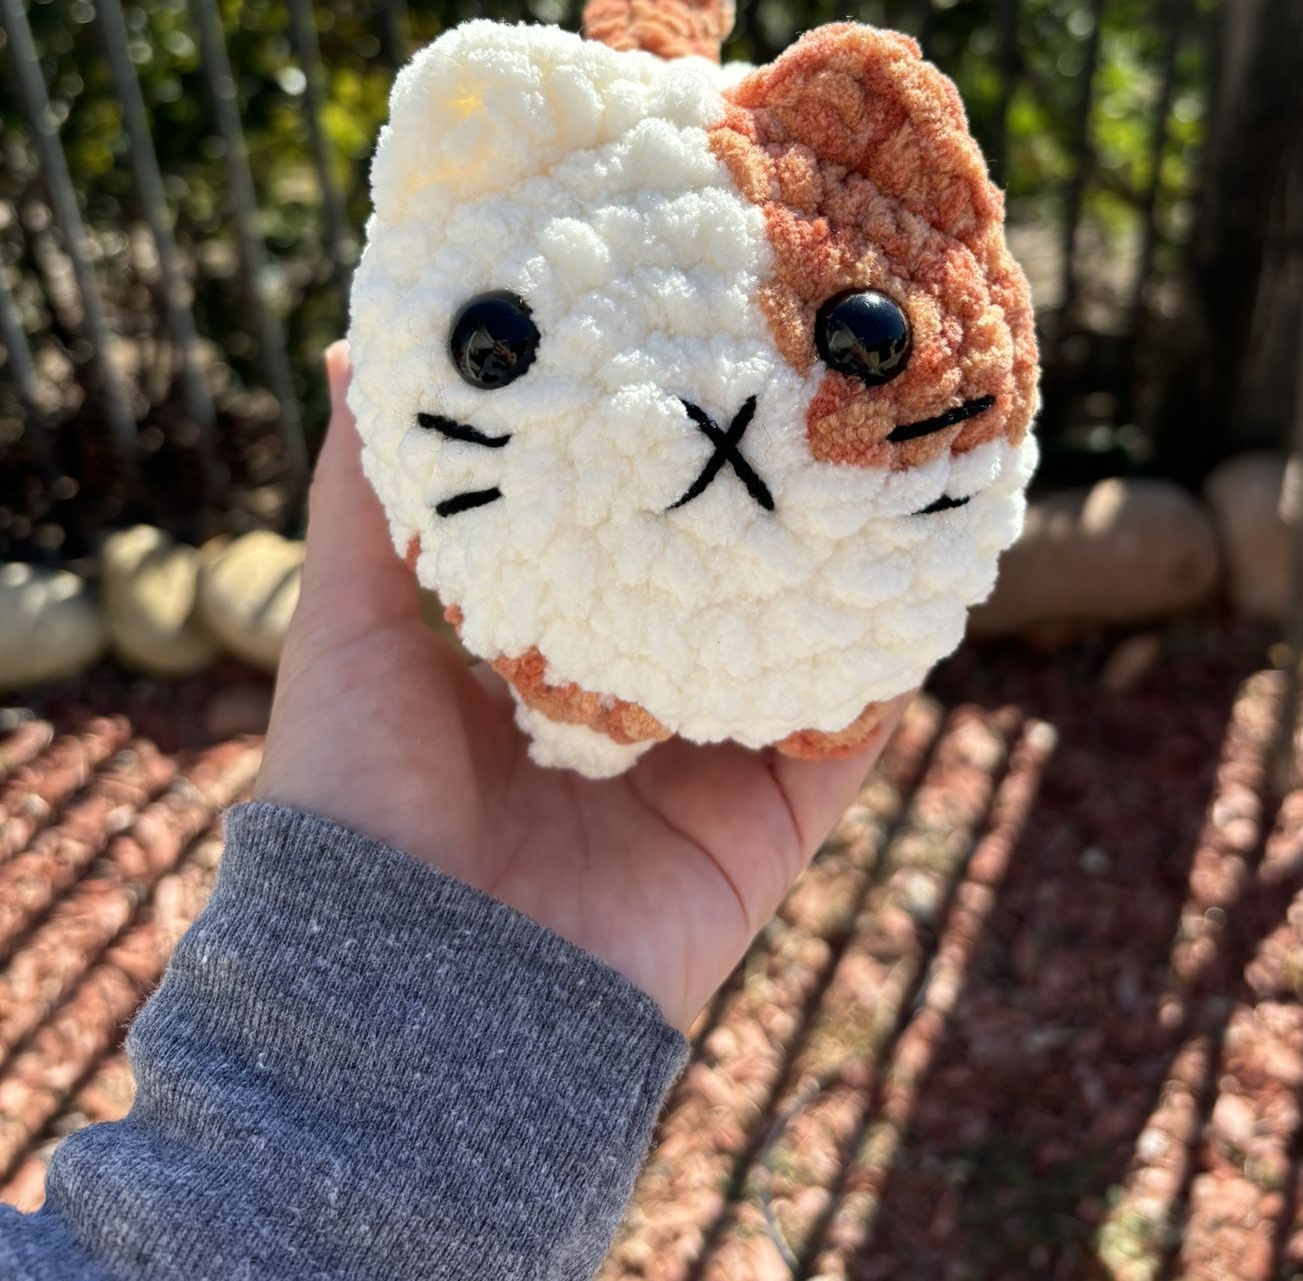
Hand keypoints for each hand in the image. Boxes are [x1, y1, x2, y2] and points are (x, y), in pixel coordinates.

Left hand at [257, 344, 902, 1029]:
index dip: (641, 468)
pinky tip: (910, 583)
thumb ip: (364, 501)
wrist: (412, 996)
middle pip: (710, 593)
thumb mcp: (347, 628)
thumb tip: (350, 351)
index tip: (675, 368)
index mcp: (532, 670)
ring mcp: (698, 773)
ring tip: (881, 463)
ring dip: (835, 575)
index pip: (605, 548)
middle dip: (751, 511)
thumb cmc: (361, 803)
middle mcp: (624, 717)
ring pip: (790, 654)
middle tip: (798, 396)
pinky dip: (879, 669)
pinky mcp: (760, 830)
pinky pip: (841, 739)